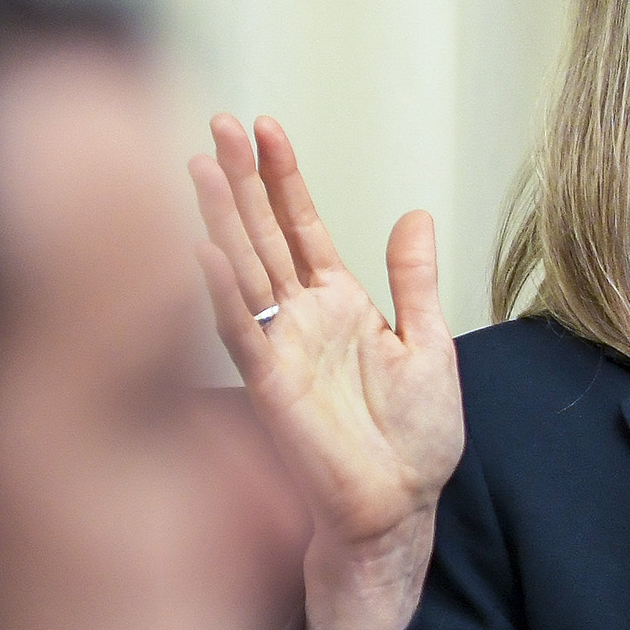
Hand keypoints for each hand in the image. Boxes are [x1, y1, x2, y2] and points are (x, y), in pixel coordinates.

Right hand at [191, 115, 463, 629]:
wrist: (402, 507)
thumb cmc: (414, 439)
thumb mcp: (429, 344)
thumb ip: (414, 280)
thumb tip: (416, 214)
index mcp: (338, 303)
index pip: (302, 225)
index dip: (283, 177)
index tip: (266, 127)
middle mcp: (299, 318)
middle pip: (261, 234)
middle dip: (240, 178)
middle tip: (216, 122)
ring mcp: (280, 349)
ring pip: (242, 270)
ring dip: (220, 219)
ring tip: (200, 164)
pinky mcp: (270, 387)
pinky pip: (242, 333)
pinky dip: (222, 293)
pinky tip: (204, 250)